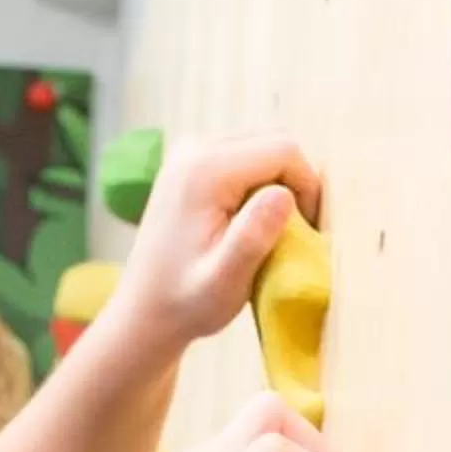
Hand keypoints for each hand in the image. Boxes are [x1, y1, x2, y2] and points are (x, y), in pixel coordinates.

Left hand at [109, 132, 322, 348]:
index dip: (307, 187)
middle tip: (290, 232)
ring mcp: (189, 150)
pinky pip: (244, 156)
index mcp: (206, 169)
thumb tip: (284, 195)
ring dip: (278, 184)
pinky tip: (246, 221)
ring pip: (262, 146)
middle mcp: (194, 147)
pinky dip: (258, 183)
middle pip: (274, 140)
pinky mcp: (190, 161)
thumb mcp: (224, 282)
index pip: (284, 150)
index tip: (303, 231)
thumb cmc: (186, 303)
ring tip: (266, 230)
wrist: (143, 311)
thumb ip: (253, 238)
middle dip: (294, 183)